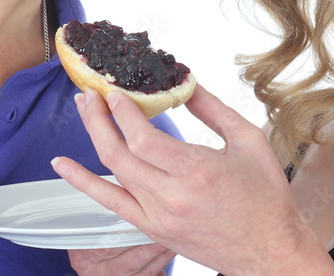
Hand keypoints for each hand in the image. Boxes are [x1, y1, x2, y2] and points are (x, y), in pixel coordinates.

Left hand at [51, 85, 333, 274]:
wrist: (270, 253)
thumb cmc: (266, 197)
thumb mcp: (249, 141)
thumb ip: (213, 109)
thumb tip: (185, 81)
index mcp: (197, 171)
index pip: (143, 137)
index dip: (122, 111)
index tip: (114, 89)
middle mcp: (172, 196)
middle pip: (118, 152)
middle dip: (98, 117)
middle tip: (90, 93)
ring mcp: (158, 216)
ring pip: (112, 173)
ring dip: (93, 138)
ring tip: (84, 110)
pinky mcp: (153, 229)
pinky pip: (110, 202)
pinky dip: (83, 183)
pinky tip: (63, 164)